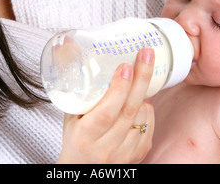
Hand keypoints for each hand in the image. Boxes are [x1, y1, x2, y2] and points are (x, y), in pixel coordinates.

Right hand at [57, 48, 154, 163]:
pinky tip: (136, 105)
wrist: (84, 169)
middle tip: (146, 55)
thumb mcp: (70, 116)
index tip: (125, 66)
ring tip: (133, 84)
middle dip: (140, 79)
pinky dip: (145, 109)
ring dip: (141, 95)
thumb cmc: (76, 138)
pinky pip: (149, 124)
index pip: (105, 112)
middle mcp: (105, 147)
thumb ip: (79, 91)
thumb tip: (76, 50)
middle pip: (128, 110)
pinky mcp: (139, 154)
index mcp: (85, 136)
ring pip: (142, 116)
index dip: (118, 89)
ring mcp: (124, 153)